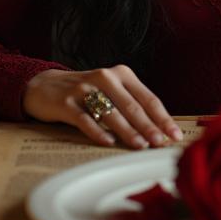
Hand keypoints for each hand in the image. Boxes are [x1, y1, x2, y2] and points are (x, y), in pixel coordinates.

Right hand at [23, 65, 182, 149]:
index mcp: (121, 74)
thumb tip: (159, 131)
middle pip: (132, 105)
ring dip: (127, 130)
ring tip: (140, 145)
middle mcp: (105, 77)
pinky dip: (98, 131)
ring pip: (111, 112)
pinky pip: (85, 119)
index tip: (175, 135)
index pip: (148, 98)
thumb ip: (132, 105)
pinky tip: (108, 142)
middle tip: (161, 143)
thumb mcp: (111, 91)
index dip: (163, 118)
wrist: (45, 85)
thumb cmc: (87, 92)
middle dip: (149, 126)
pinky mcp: (66, 102)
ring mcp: (84, 88)